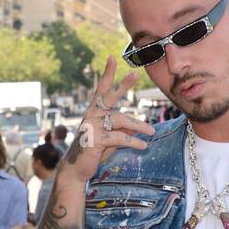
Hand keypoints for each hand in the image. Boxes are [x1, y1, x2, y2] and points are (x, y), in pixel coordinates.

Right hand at [61, 55, 154, 181]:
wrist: (77, 170)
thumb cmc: (93, 153)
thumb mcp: (110, 140)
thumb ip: (122, 131)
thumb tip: (137, 127)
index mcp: (94, 112)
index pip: (101, 90)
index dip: (107, 74)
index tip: (112, 58)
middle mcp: (91, 115)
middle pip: (109, 97)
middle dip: (122, 85)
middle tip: (135, 74)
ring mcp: (92, 126)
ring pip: (120, 120)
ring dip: (138, 125)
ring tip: (151, 131)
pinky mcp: (95, 140)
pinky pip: (119, 138)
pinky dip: (133, 141)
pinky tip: (143, 145)